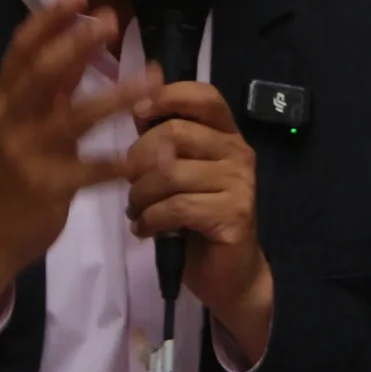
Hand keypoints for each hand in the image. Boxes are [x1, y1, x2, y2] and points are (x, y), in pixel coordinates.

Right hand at [0, 0, 154, 325]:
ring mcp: (29, 156)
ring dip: (116, 96)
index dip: (47, 19)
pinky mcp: (50, 189)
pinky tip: (157, 153)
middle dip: (75, 44)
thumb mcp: (17, 123)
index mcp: (3, 102)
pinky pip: (93, 172)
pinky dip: (125, 161)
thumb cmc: (9, 173)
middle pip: (41, 75)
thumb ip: (45, 86)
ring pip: (74, 119)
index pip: (20, 51)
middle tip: (109, 19)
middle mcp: (11, 123)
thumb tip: (72, 37)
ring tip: (152, 78)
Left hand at [126, 80, 271, 359]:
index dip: (167, 96)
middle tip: (130, 186)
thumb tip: (134, 108)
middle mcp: (238, 152)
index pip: (204, 96)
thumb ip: (163, 143)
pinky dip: (150, 220)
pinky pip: (176, 207)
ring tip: (135, 212)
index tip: (137, 114)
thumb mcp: (177, 175)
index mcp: (226, 135)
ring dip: (139, 196)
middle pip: (175, 134)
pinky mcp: (234, 214)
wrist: (228, 275)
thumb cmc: (196, 222)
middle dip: (138, 160)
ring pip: (169, 173)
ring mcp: (239, 183)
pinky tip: (145, 230)